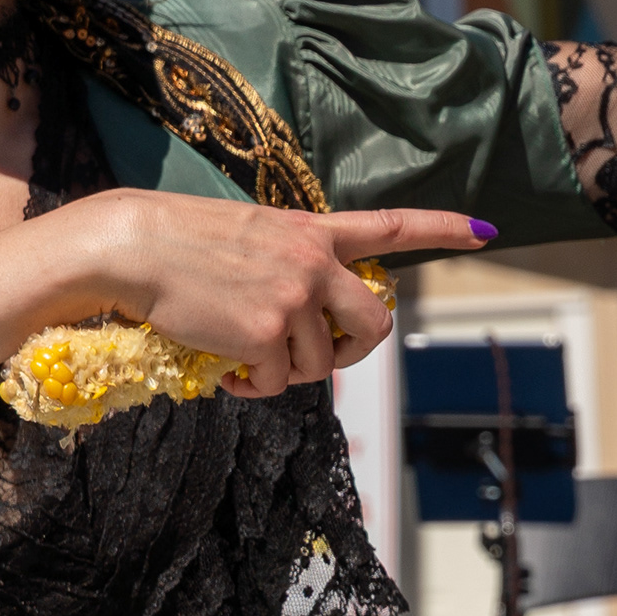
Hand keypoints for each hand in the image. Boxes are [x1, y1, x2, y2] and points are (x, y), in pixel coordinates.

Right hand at [71, 193, 488, 396]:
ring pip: (319, 364)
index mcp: (310, 232)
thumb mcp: (248, 234)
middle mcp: (313, 263)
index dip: (443, 229)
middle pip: (375, 322)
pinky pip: (275, 383)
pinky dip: (253, 389)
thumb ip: (289, 265)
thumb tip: (303, 323)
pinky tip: (227, 374)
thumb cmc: (175, 240)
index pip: (391, 226)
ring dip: (285, 374)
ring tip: (244, 361)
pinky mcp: (265, 334)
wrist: (129, 245)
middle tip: (323, 359)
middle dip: (356, 352)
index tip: (487, 231)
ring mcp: (293, 298)